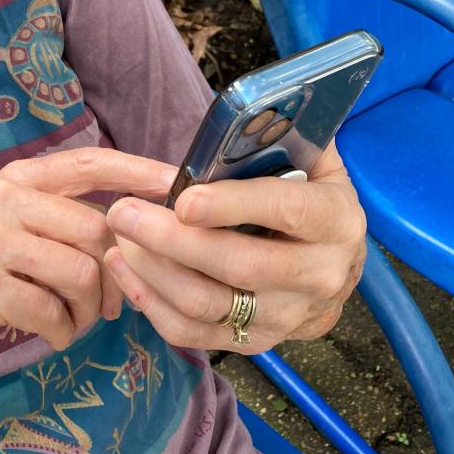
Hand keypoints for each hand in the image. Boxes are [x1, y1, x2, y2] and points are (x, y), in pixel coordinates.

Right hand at [0, 147, 173, 382]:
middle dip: (114, 274)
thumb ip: (64, 218)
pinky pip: (52, 310)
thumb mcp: (16, 230)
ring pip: (81, 271)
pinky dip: (63, 332)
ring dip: (90, 310)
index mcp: (17, 179)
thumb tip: (141, 225)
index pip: (89, 162)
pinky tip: (52, 334)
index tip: (179, 182)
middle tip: (110, 306)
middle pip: (96, 228)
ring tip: (76, 322)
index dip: (138, 170)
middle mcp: (3, 199)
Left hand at [102, 141, 366, 352]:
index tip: (183, 199)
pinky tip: (125, 272)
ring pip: (209, 304)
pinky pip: (194, 334)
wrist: (337, 268)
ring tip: (117, 239)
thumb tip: (245, 112)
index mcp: (336, 220)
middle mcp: (319, 275)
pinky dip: (152, 304)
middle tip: (122, 213)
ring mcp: (288, 316)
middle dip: (172, 240)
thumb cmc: (310, 197)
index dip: (234, 205)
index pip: (286, 211)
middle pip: (239, 266)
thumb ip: (283, 137)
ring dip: (153, 273)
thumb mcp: (314, 161)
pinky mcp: (256, 342)